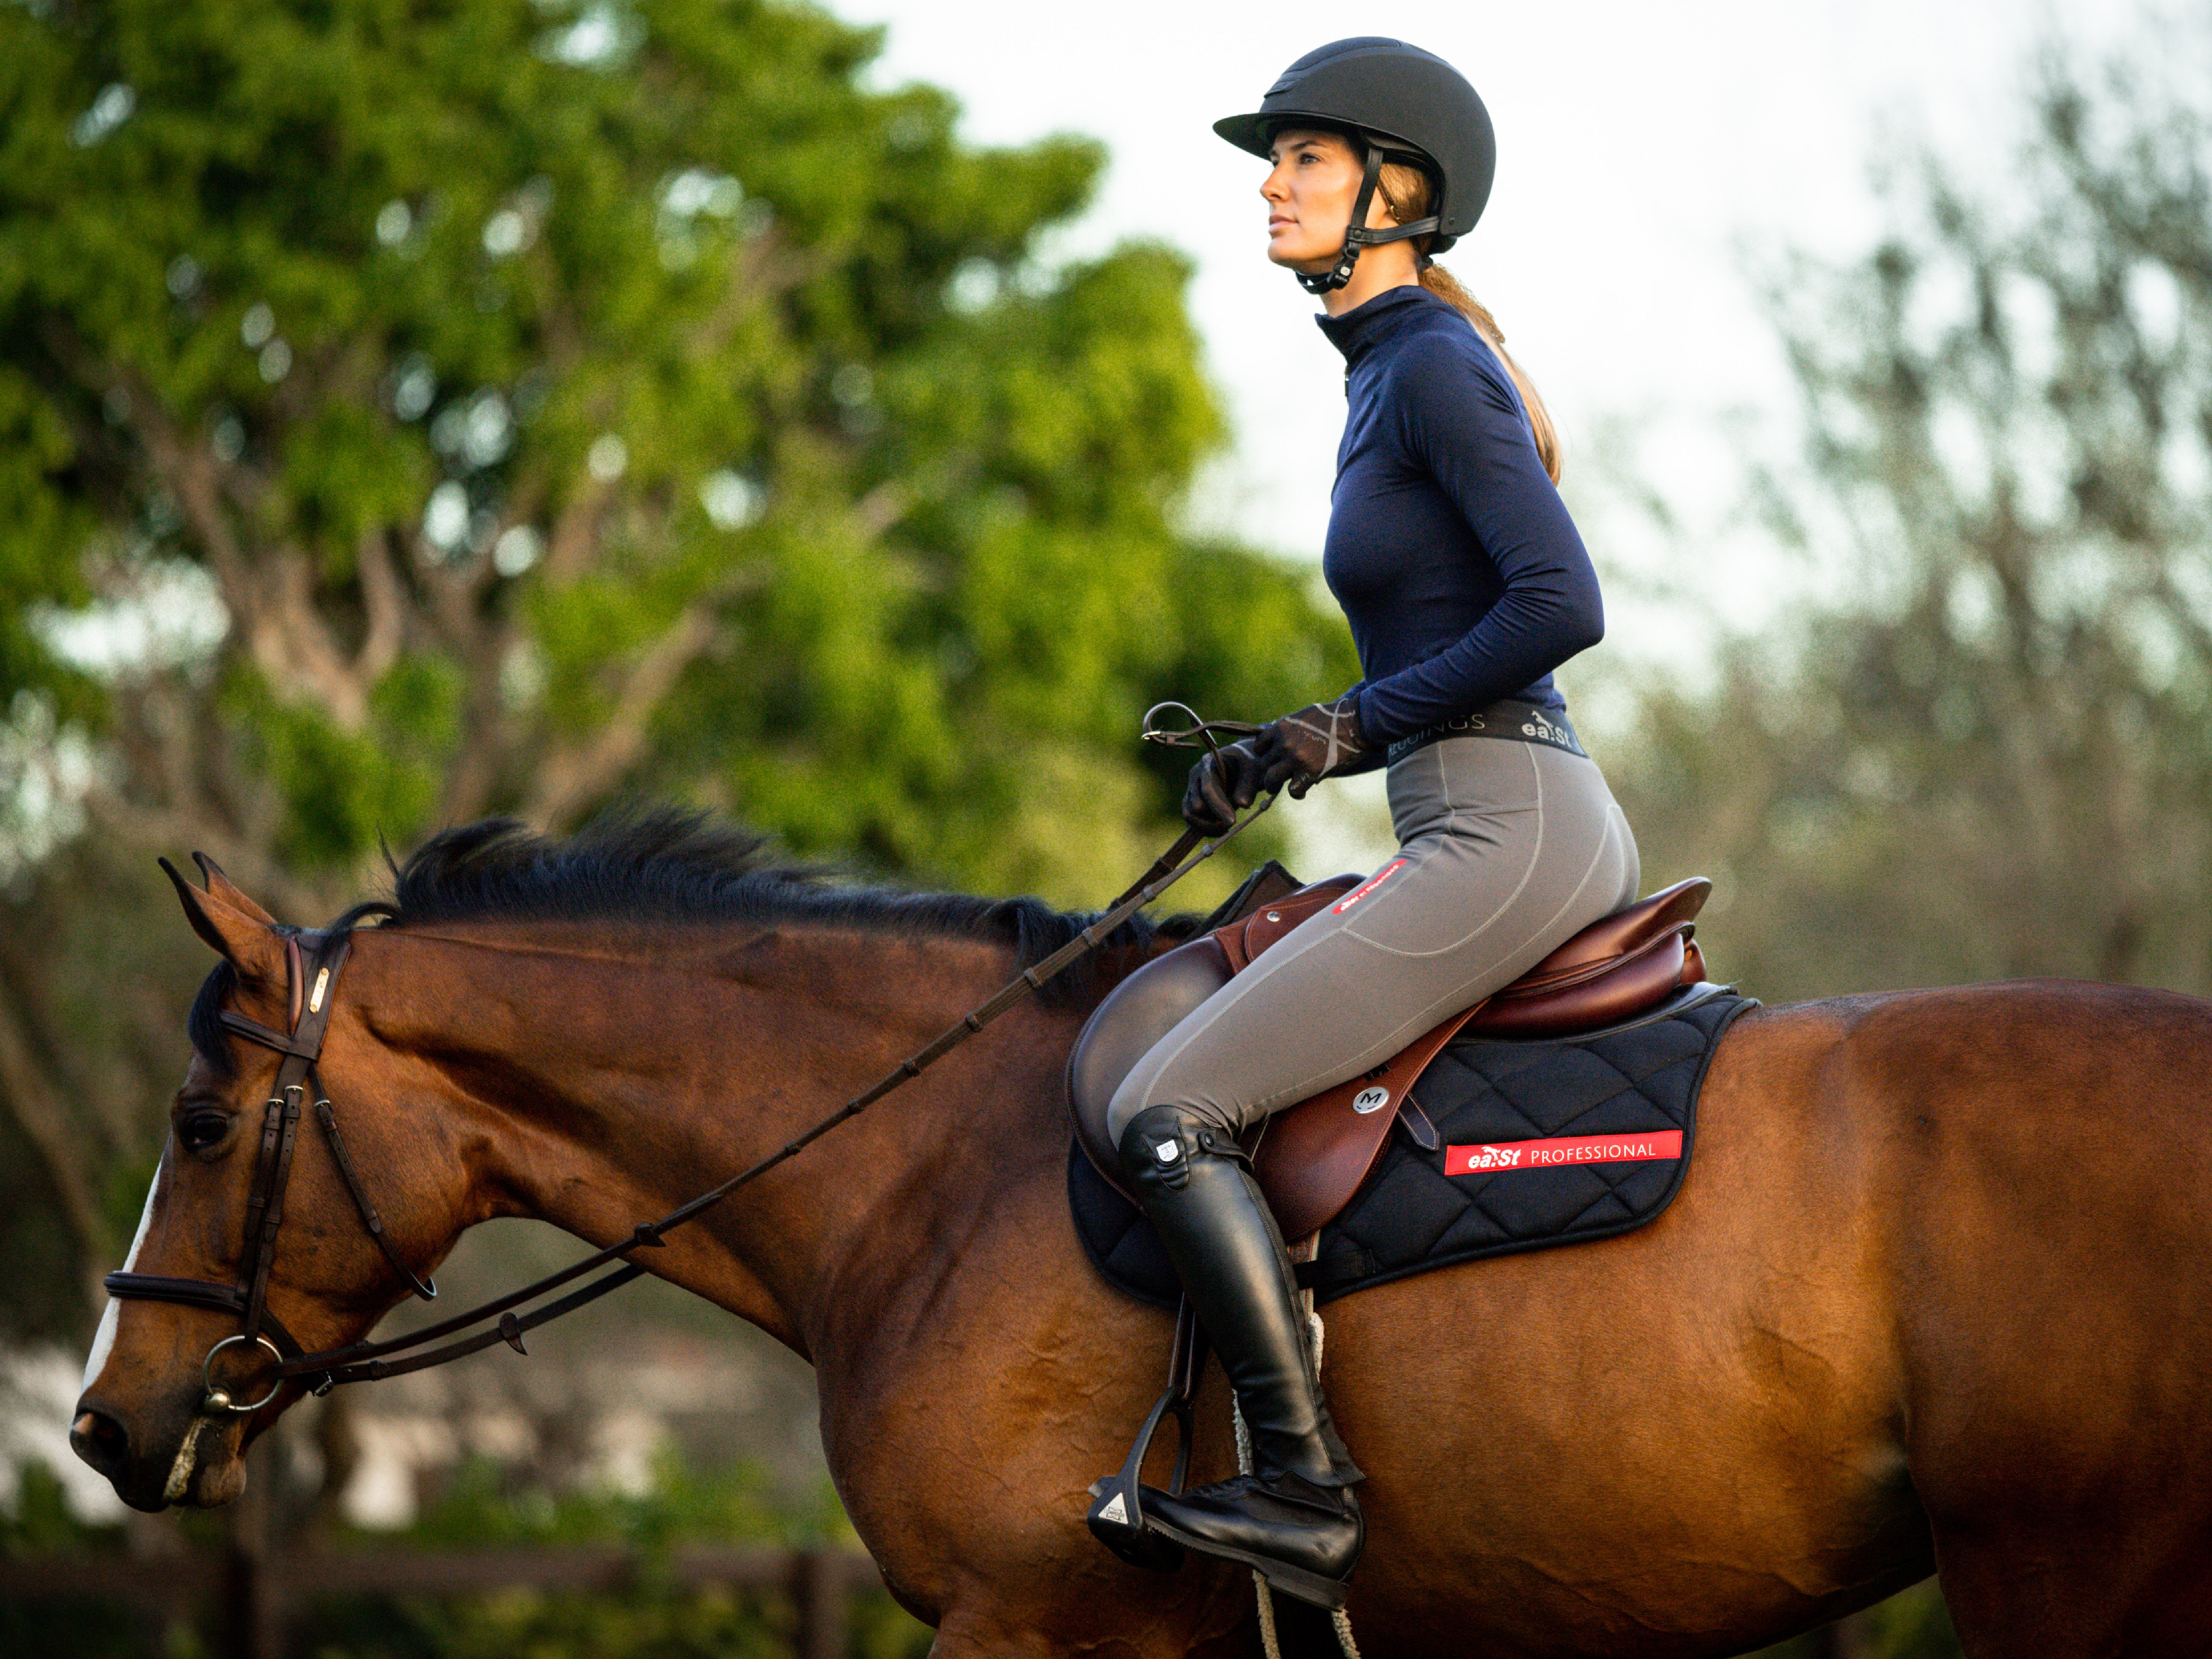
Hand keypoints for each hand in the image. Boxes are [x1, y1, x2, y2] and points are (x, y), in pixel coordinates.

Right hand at [1181, 739, 1266, 834]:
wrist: (1238, 762)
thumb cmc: (1246, 763)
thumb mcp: (1252, 768)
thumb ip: (1248, 785)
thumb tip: (1243, 805)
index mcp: (1208, 764)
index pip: (1208, 790)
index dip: (1219, 807)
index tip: (1232, 822)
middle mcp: (1195, 776)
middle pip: (1196, 806)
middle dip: (1214, 819)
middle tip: (1233, 822)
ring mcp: (1191, 789)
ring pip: (1189, 815)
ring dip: (1208, 827)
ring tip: (1226, 828)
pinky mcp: (1191, 801)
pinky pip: (1191, 820)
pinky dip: (1204, 829)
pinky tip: (1220, 829)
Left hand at [1251, 694, 1369, 797]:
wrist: (1356, 724)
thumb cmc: (1332, 718)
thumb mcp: (1303, 716)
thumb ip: (1288, 729)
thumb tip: (1276, 741)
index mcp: (1281, 727)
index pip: (1259, 746)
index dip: (1264, 754)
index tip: (1271, 759)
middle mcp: (1284, 743)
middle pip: (1263, 764)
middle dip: (1268, 771)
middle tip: (1273, 778)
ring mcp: (1295, 759)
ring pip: (1271, 780)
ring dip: (1273, 786)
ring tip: (1278, 788)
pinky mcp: (1309, 773)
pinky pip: (1293, 791)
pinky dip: (1296, 793)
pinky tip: (1302, 791)